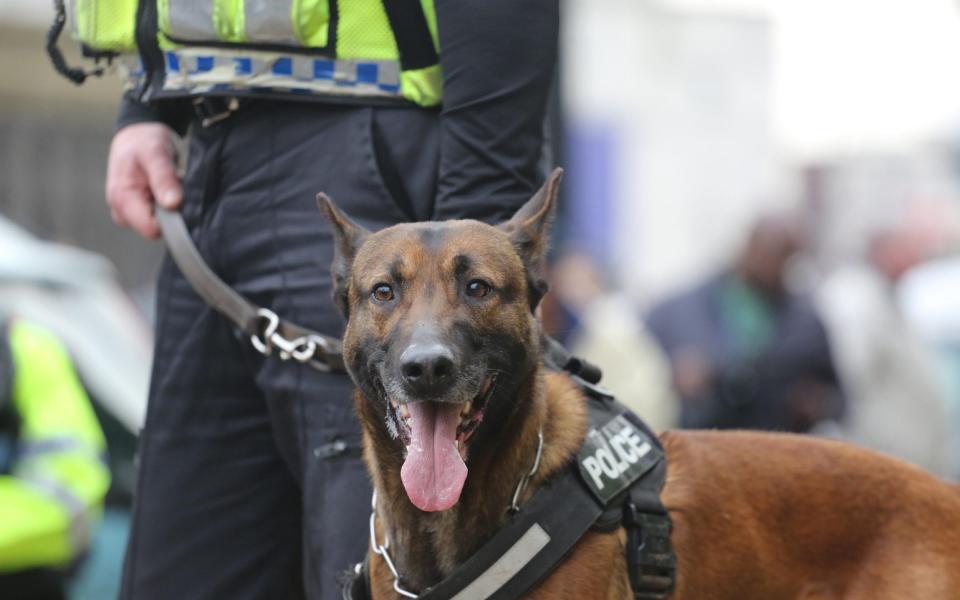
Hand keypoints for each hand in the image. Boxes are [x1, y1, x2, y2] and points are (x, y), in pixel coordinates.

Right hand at [105, 123, 181, 238]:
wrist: (138, 136)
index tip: (180, 198)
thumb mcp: (156, 153)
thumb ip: (164, 179)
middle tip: (173, 187)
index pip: (152, 229)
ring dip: (169, 209)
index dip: (172, 219)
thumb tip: (173, 204)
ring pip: (159, 226)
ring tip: (168, 186)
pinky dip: (166, 207)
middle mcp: (121, 212)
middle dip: (171, 212)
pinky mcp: (137, 213)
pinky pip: (158, 219)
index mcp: (122, 200)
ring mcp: (128, 214)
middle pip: (156, 230)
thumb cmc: (145, 142)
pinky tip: (166, 191)